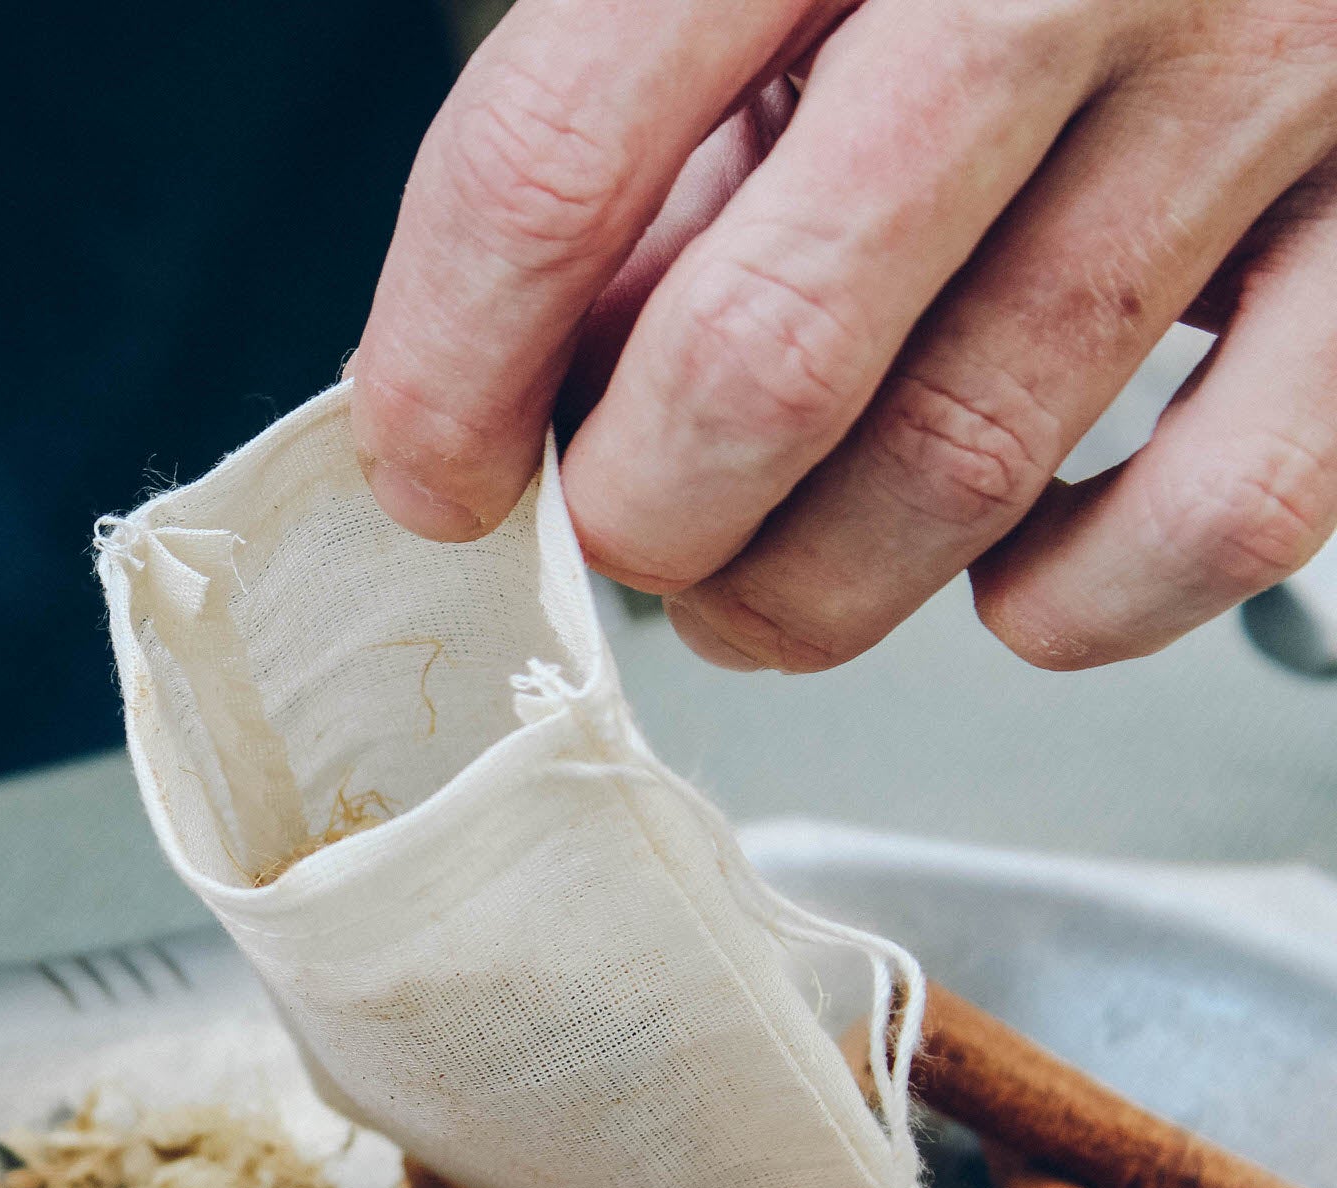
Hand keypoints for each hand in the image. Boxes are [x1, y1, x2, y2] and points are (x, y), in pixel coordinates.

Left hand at [351, 0, 1336, 671]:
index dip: (446, 367)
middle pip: (762, 357)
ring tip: (750, 595)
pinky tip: (1005, 577)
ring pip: (965, 459)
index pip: (551, 158)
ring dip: (809, 592)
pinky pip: (1220, 511)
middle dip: (638, 516)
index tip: (427, 472)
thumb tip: (527, 385)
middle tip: (612, 536)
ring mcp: (1262, 88)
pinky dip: (1075, 605)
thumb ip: (647, 117)